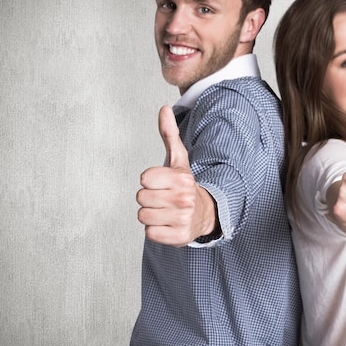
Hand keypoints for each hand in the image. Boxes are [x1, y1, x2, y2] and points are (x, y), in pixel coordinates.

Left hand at [137, 106, 216, 246]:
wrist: (204, 213)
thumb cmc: (183, 185)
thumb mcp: (178, 159)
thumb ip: (169, 134)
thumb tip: (164, 108)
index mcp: (182, 178)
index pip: (143, 179)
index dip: (149, 181)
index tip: (162, 183)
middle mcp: (184, 198)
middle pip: (140, 198)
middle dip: (149, 198)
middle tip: (163, 198)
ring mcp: (182, 218)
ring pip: (143, 215)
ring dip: (151, 214)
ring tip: (165, 211)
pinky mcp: (179, 237)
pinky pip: (150, 233)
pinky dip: (156, 230)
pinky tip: (168, 224)